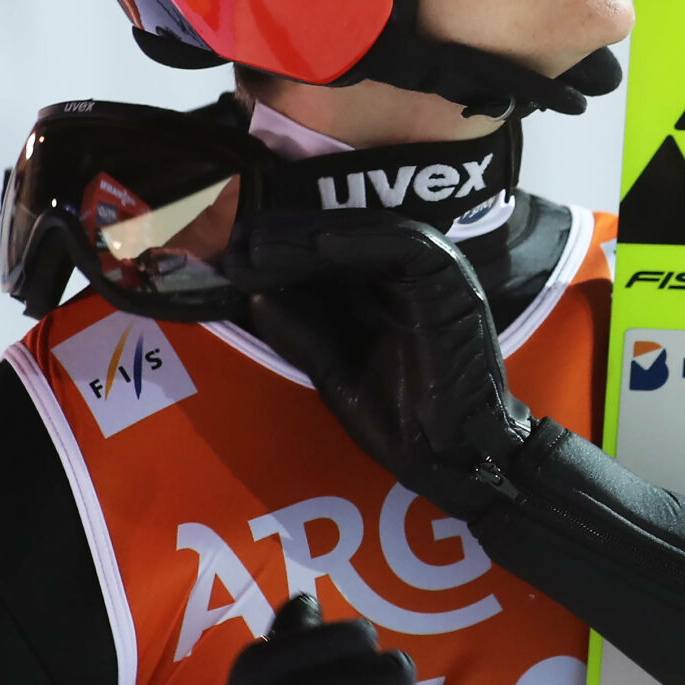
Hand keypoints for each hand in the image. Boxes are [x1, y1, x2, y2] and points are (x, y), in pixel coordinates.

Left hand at [224, 214, 532, 515]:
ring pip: (365, 230)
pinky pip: (400, 244)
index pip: (326, 254)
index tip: (231, 254)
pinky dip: (356, 239)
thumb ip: (303, 332)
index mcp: (381, 292)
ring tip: (261, 242)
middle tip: (235, 241)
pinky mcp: (447, 278)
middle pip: (341, 234)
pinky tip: (315, 243)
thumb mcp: (335, 370)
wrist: (454, 454)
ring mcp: (431, 271)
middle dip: (285, 235)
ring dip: (309, 232)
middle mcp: (406, 274)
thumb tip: (256, 296)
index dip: (279, 248)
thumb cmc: (403, 421)